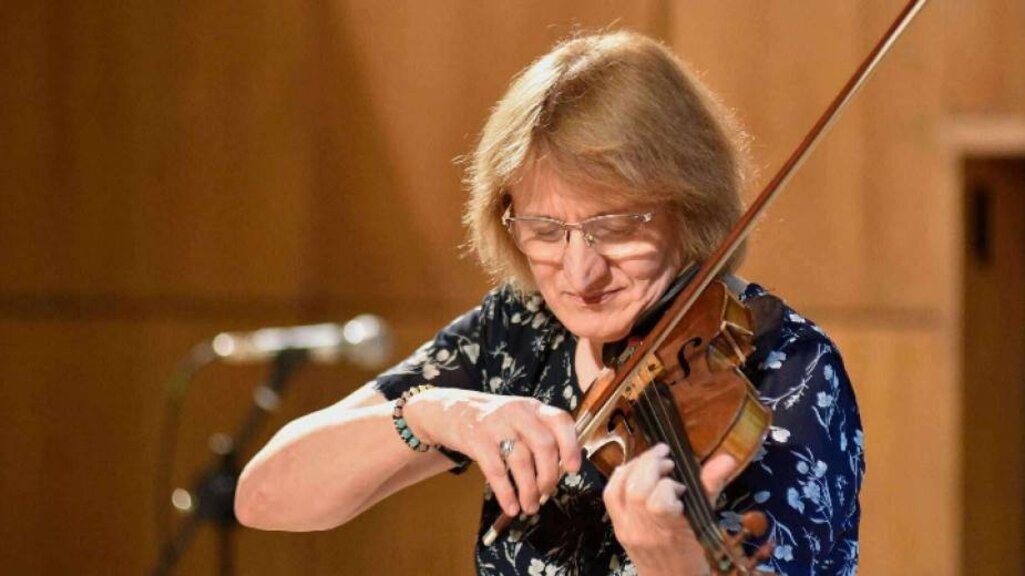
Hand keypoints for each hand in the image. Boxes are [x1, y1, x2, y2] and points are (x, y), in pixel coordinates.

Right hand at [403, 388, 580, 516]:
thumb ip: (540, 437)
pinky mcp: (476, 439)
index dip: (571, 446)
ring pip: (521, 461)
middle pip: (544, 445)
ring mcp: (496, 424)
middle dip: (549, 476)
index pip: (561, 421)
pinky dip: (506, 493)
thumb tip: (561, 472)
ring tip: (530, 506)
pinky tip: (511, 506)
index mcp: (533, 407)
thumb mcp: (520, 418)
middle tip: (547, 493)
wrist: (451, 410)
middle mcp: (517, 412)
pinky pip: (496, 471)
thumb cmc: (493, 422)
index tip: (574, 469)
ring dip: (529, 490)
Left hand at [603, 444, 737, 575]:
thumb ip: (710, 487)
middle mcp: (642, 531)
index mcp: (668, 533)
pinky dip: (620, 476)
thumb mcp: (705, 524)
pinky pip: (610, 495)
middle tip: (666, 459)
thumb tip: (727, 459)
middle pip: (635, 490)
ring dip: (634, 466)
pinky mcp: (616, 526)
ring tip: (651, 460)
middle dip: (650, 465)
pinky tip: (635, 469)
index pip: (658, 503)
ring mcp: (625, 528)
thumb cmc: (690, 556)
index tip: (681, 484)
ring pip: (618, 489)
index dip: (668, 486)